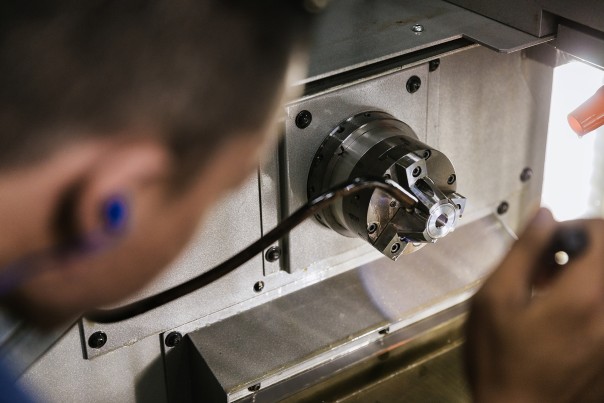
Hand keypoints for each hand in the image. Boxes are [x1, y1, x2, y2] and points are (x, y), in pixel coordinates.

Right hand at [465, 209, 603, 402]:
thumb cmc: (499, 359)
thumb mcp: (494, 299)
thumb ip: (522, 252)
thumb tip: (545, 216)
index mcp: (584, 295)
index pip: (602, 232)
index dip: (574, 226)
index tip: (545, 244)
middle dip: (578, 252)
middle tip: (542, 271)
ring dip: (582, 276)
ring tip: (548, 295)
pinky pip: (603, 308)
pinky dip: (586, 300)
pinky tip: (559, 318)